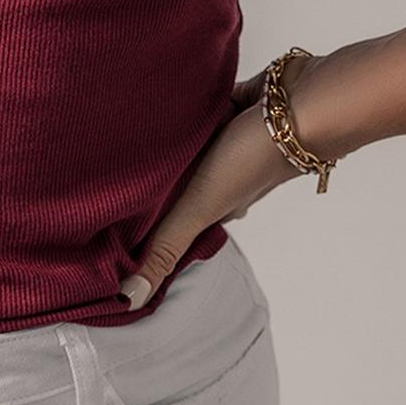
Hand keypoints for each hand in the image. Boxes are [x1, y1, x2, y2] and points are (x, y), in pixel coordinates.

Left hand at [117, 59, 321, 308]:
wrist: (297, 104)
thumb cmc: (254, 157)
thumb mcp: (201, 208)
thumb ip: (166, 248)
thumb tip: (130, 300)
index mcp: (216, 207)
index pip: (174, 223)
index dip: (146, 226)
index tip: (109, 229)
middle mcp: (221, 177)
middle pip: (177, 184)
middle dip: (151, 182)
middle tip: (108, 178)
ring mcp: (224, 143)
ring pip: (184, 148)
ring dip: (164, 144)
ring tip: (120, 139)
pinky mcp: (227, 109)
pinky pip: (196, 112)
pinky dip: (181, 111)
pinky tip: (156, 105)